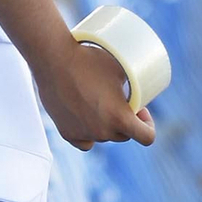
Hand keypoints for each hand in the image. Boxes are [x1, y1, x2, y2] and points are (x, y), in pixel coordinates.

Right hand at [38, 40, 156, 152]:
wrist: (53, 59)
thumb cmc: (89, 59)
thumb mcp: (121, 68)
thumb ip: (135, 84)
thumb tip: (144, 86)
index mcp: (120, 119)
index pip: (147, 137)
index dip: (148, 124)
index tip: (141, 110)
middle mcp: (103, 132)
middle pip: (124, 136)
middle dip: (126, 121)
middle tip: (122, 103)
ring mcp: (84, 134)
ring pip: (104, 137)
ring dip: (107, 126)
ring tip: (101, 105)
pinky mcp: (67, 133)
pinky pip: (85, 142)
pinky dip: (89, 133)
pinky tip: (89, 123)